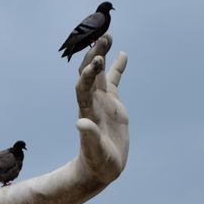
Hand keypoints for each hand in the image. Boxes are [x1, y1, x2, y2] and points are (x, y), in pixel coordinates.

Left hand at [74, 35, 128, 186]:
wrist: (101, 168)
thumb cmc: (97, 162)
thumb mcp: (94, 151)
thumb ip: (89, 137)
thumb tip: (80, 123)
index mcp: (87, 112)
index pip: (83, 88)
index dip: (88, 74)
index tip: (96, 61)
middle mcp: (92, 102)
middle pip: (89, 74)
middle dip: (94, 55)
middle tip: (102, 37)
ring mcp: (102, 101)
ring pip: (100, 73)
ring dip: (102, 54)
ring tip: (107, 35)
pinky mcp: (113, 104)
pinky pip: (114, 81)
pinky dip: (118, 68)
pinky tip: (123, 54)